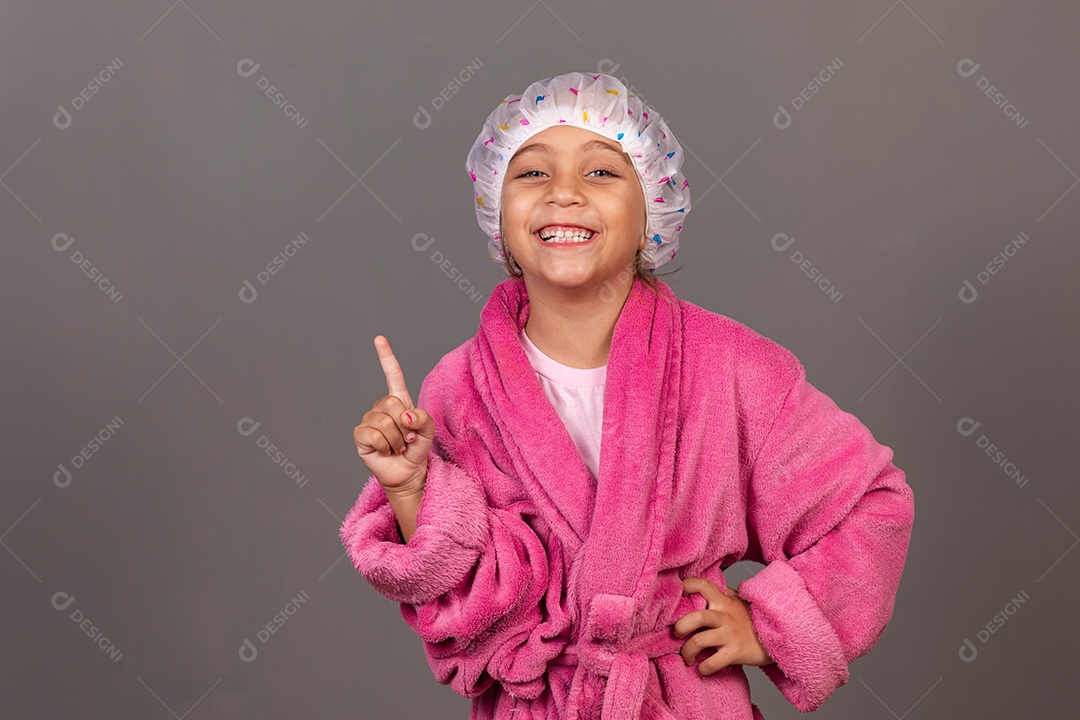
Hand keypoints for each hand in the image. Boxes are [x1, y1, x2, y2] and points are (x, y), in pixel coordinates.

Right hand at [353, 335, 434, 495]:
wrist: (409, 474)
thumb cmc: (417, 450)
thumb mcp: (429, 433)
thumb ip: (424, 419)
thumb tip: (406, 416)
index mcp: (400, 401)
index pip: (393, 375)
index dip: (386, 357)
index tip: (379, 339)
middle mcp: (381, 408)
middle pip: (392, 403)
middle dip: (405, 425)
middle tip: (408, 439)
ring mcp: (369, 421)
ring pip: (384, 422)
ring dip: (397, 439)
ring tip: (398, 447)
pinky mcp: (361, 436)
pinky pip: (373, 434)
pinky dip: (385, 445)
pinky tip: (386, 451)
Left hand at [673, 577, 774, 674]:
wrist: (774, 638)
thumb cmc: (750, 620)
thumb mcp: (737, 601)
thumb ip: (720, 593)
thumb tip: (699, 585)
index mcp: (723, 601)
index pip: (703, 585)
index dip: (687, 586)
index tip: (677, 594)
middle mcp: (725, 616)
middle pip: (697, 617)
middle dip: (680, 626)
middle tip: (677, 633)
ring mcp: (730, 635)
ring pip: (699, 641)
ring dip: (687, 651)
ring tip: (686, 656)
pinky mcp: (735, 653)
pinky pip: (713, 663)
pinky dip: (703, 668)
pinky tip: (702, 667)